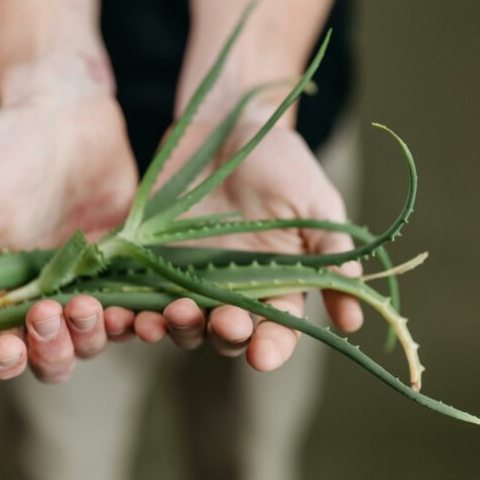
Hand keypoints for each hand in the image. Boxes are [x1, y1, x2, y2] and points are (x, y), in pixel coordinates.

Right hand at [0, 56, 137, 381]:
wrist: (63, 107)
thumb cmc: (1, 151)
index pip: (0, 347)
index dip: (5, 358)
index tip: (9, 347)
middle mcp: (45, 295)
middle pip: (53, 354)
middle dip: (54, 347)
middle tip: (54, 312)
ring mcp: (90, 281)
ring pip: (98, 336)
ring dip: (98, 335)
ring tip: (98, 309)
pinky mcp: (129, 262)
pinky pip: (140, 302)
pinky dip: (147, 316)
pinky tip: (154, 311)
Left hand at [128, 112, 362, 371]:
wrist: (226, 124)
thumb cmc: (280, 161)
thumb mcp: (314, 203)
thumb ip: (330, 255)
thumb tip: (354, 319)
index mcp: (276, 284)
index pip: (276, 330)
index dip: (271, 348)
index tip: (263, 355)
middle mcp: (232, 290)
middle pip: (226, 334)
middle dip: (223, 335)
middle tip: (222, 321)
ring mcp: (188, 277)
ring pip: (181, 322)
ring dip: (175, 328)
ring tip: (168, 317)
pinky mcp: (151, 260)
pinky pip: (139, 295)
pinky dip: (132, 310)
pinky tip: (125, 312)